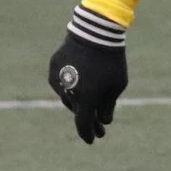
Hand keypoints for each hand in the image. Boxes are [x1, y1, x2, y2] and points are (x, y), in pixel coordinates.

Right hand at [47, 17, 127, 143]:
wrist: (94, 31)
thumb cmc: (110, 59)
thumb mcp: (117, 85)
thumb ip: (108, 106)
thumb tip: (102, 121)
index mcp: (86, 98)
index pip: (83, 124)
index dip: (88, 134)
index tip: (92, 140)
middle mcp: (68, 92)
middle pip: (77, 111)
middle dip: (88, 119)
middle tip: (99, 127)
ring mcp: (58, 79)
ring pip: (68, 97)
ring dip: (79, 102)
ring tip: (91, 106)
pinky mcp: (53, 68)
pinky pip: (62, 83)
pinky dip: (71, 87)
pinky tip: (81, 88)